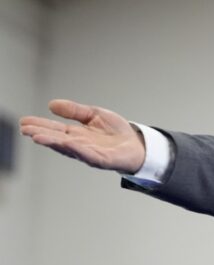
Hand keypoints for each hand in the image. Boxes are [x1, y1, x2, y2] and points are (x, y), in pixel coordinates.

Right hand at [19, 100, 145, 172]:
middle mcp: (80, 145)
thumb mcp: (94, 115)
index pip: (55, 129)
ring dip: (54, 143)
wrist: (137, 145)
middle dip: (42, 135)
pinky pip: (89, 155)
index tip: (25, 122)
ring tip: (39, 137)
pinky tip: (68, 144)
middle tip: (26, 130)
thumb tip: (52, 104)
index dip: (40, 126)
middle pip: (58, 139)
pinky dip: (78, 150)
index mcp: (77, 135)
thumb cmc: (115, 132)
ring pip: (69, 149)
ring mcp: (90, 154)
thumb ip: (75, 111)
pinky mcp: (103, 160)